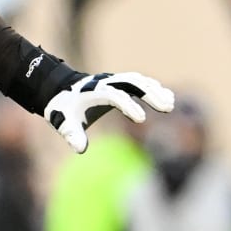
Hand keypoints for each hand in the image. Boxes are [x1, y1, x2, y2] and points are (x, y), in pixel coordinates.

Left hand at [43, 71, 175, 152]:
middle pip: (132, 82)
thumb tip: (80, 150)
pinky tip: (168, 98)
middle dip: (150, 94)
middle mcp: (106, 82)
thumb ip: (72, 135)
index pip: (114, 95)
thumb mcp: (64, 123)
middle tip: (167, 108)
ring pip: (139, 80)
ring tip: (169, 106)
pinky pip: (140, 82)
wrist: (60, 90)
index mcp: (93, 91)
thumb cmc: (64, 110)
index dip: (128, 106)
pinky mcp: (120, 82)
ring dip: (156, 91)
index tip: (141, 120)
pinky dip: (154, 88)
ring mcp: (114, 80)